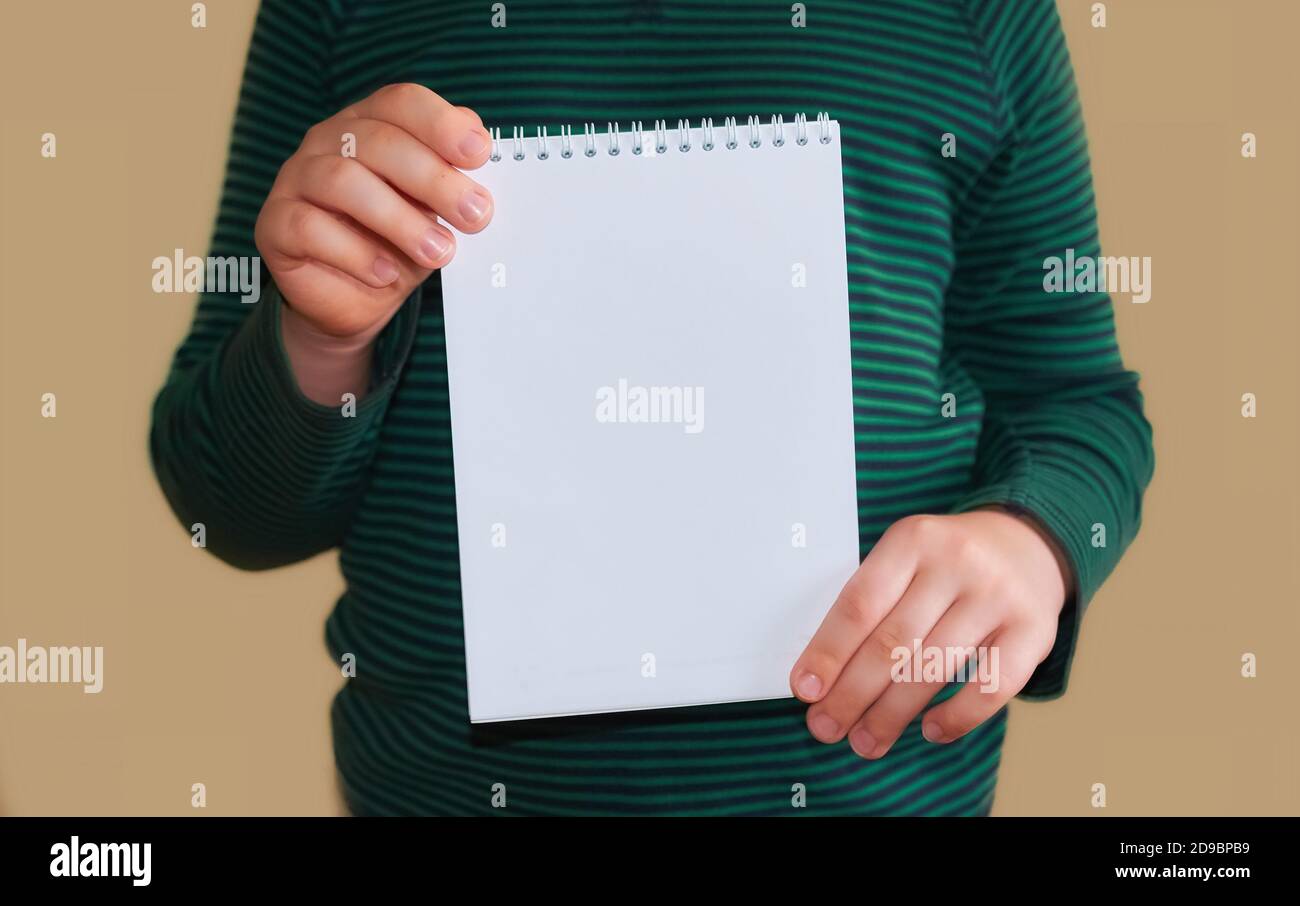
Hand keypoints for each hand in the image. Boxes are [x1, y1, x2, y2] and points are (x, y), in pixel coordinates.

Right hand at [253, 84, 493, 400]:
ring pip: (343, 181)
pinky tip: (386, 272)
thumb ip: (452, 180)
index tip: (479, 155)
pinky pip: (309, 227)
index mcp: (371, 124)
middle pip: (378, 142)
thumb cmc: (397, 243)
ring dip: (400, 218)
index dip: (440, 124)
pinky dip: (355, 252)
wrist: (355, 299)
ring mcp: (297, 179)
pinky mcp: (275, 223)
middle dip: (434, 179)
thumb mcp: (434, 212)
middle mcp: (329, 142)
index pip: (401, 103)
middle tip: (475, 216)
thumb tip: (480, 149)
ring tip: (439, 252)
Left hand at [789, 509, 1071, 756]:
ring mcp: (999, 596)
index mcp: (913, 539)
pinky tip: (929, 731)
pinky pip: (991, 686)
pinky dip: (957, 716)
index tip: (804, 690)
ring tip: (866, 742)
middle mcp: (957, 563)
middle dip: (852, 693)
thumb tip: (822, 673)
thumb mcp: (907, 557)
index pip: (860, 603)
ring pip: (934, 668)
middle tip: (826, 728)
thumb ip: (872, 601)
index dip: (828, 651)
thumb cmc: (946, 563)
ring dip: (893, 714)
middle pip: (893, 641)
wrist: (1026, 544)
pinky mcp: (1034, 630)